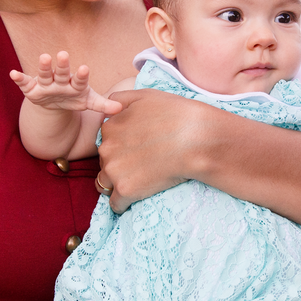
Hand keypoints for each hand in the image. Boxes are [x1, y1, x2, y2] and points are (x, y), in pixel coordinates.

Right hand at [10, 52, 121, 114]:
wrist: (56, 103)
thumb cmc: (74, 98)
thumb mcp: (88, 102)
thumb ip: (103, 104)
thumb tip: (121, 107)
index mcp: (75, 85)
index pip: (80, 80)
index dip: (81, 76)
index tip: (85, 68)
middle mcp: (60, 81)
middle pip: (62, 73)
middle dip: (63, 65)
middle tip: (64, 55)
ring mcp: (46, 84)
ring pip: (45, 74)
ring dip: (44, 66)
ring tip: (44, 57)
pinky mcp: (32, 89)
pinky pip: (25, 83)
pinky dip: (19, 78)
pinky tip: (13, 74)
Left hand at [97, 89, 213, 211]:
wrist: (195, 138)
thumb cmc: (175, 114)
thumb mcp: (145, 95)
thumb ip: (121, 99)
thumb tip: (109, 106)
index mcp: (109, 127)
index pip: (106, 141)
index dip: (121, 146)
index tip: (138, 148)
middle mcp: (106, 149)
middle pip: (105, 162)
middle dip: (118, 164)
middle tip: (143, 164)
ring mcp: (114, 171)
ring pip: (105, 184)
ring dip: (118, 184)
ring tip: (139, 182)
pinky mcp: (125, 190)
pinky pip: (116, 204)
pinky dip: (124, 203)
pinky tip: (138, 197)